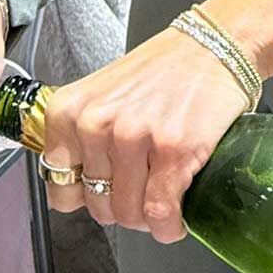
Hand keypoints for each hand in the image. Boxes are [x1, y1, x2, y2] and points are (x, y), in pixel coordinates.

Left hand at [41, 28, 251, 243]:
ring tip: (161, 200)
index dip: (87, 197)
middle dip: (122, 207)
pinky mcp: (173, 151)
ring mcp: (134, 138)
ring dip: (148, 218)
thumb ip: (82, 136)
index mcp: (69, 111)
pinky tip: (176, 219)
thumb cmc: (161, 71)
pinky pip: (160, 212)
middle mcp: (95, 124)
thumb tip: (79, 186)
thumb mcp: (101, 94)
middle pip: (97, 206)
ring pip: (129, 214)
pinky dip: (168, 227)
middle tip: (142, 191)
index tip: (105, 191)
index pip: (60, 189)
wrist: (213, 46)